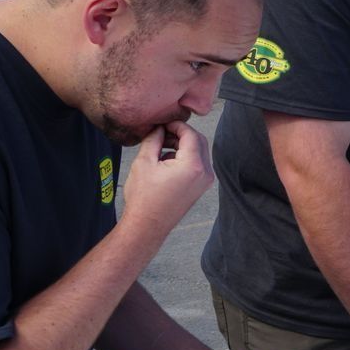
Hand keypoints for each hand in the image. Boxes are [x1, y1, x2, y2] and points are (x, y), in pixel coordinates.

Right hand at [119, 121, 212, 237]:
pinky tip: (166, 161)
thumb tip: (159, 128)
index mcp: (193, 166)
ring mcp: (206, 182)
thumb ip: (154, 139)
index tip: (162, 123)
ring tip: (160, 147)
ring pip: (199, 152)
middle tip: (161, 133)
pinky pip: (198, 164)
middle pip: (199, 141)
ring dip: (182, 145)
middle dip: (181, 134)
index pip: (191, 134)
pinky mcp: (201, 187)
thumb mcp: (144, 162)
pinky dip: (185, 157)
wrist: (147, 225)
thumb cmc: (144, 197)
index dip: (176, 125)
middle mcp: (205, 173)